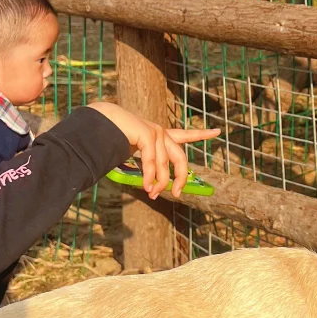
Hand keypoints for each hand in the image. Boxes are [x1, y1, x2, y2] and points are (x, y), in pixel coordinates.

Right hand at [89, 102, 219, 198]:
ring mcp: (155, 131)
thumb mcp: (135, 155)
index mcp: (158, 135)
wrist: (98, 123)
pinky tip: (146, 186)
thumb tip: (153, 188)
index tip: (218, 131)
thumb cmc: (112, 140)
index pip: (185, 135)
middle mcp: (160, 132)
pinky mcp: (148, 132)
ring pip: (164, 164)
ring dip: (159, 182)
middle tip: (177, 194)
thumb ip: (147, 168)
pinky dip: (150, 176)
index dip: (202, 134)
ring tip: (151, 194)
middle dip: (181, 178)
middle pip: (180, 158)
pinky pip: (152, 161)